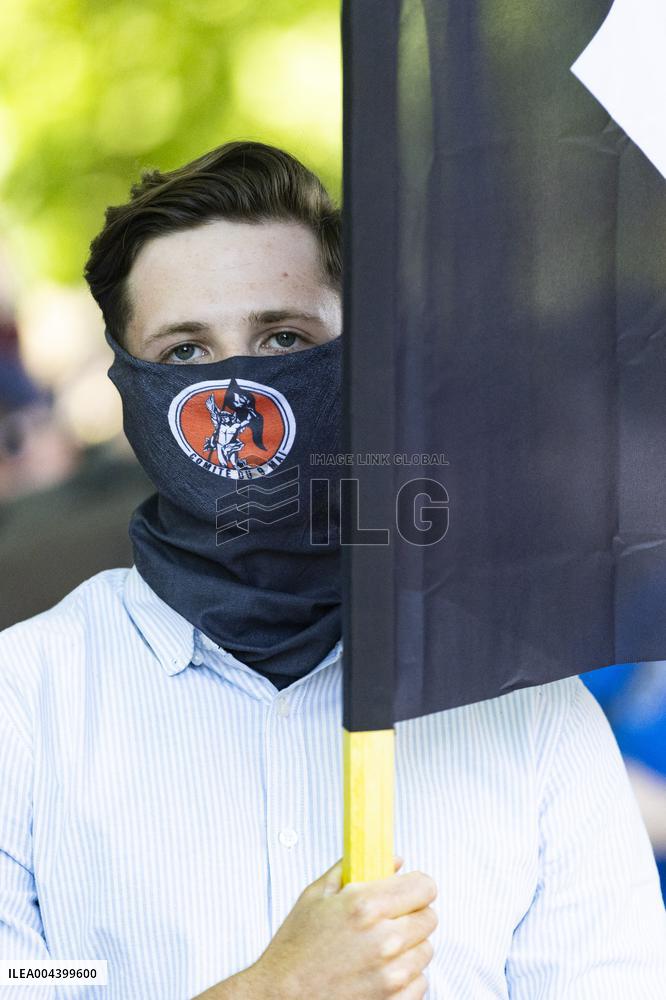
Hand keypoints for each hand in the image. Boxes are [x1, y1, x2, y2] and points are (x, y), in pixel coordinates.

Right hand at [243, 856, 437, 998]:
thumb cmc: (295, 949)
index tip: (409, 889)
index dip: (417, 885)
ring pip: (426, 950)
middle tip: (390, 919)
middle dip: (412, 914)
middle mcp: (385, 940)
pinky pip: (421, 981)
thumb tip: (394, 860)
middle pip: (429, 917)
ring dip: (410, 946)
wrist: (281, 998)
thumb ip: (355, 869)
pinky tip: (380, 972)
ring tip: (380, 948)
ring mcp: (392, 975)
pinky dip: (406, 976)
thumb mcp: (316, 896)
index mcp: (366, 906)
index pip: (424, 886)